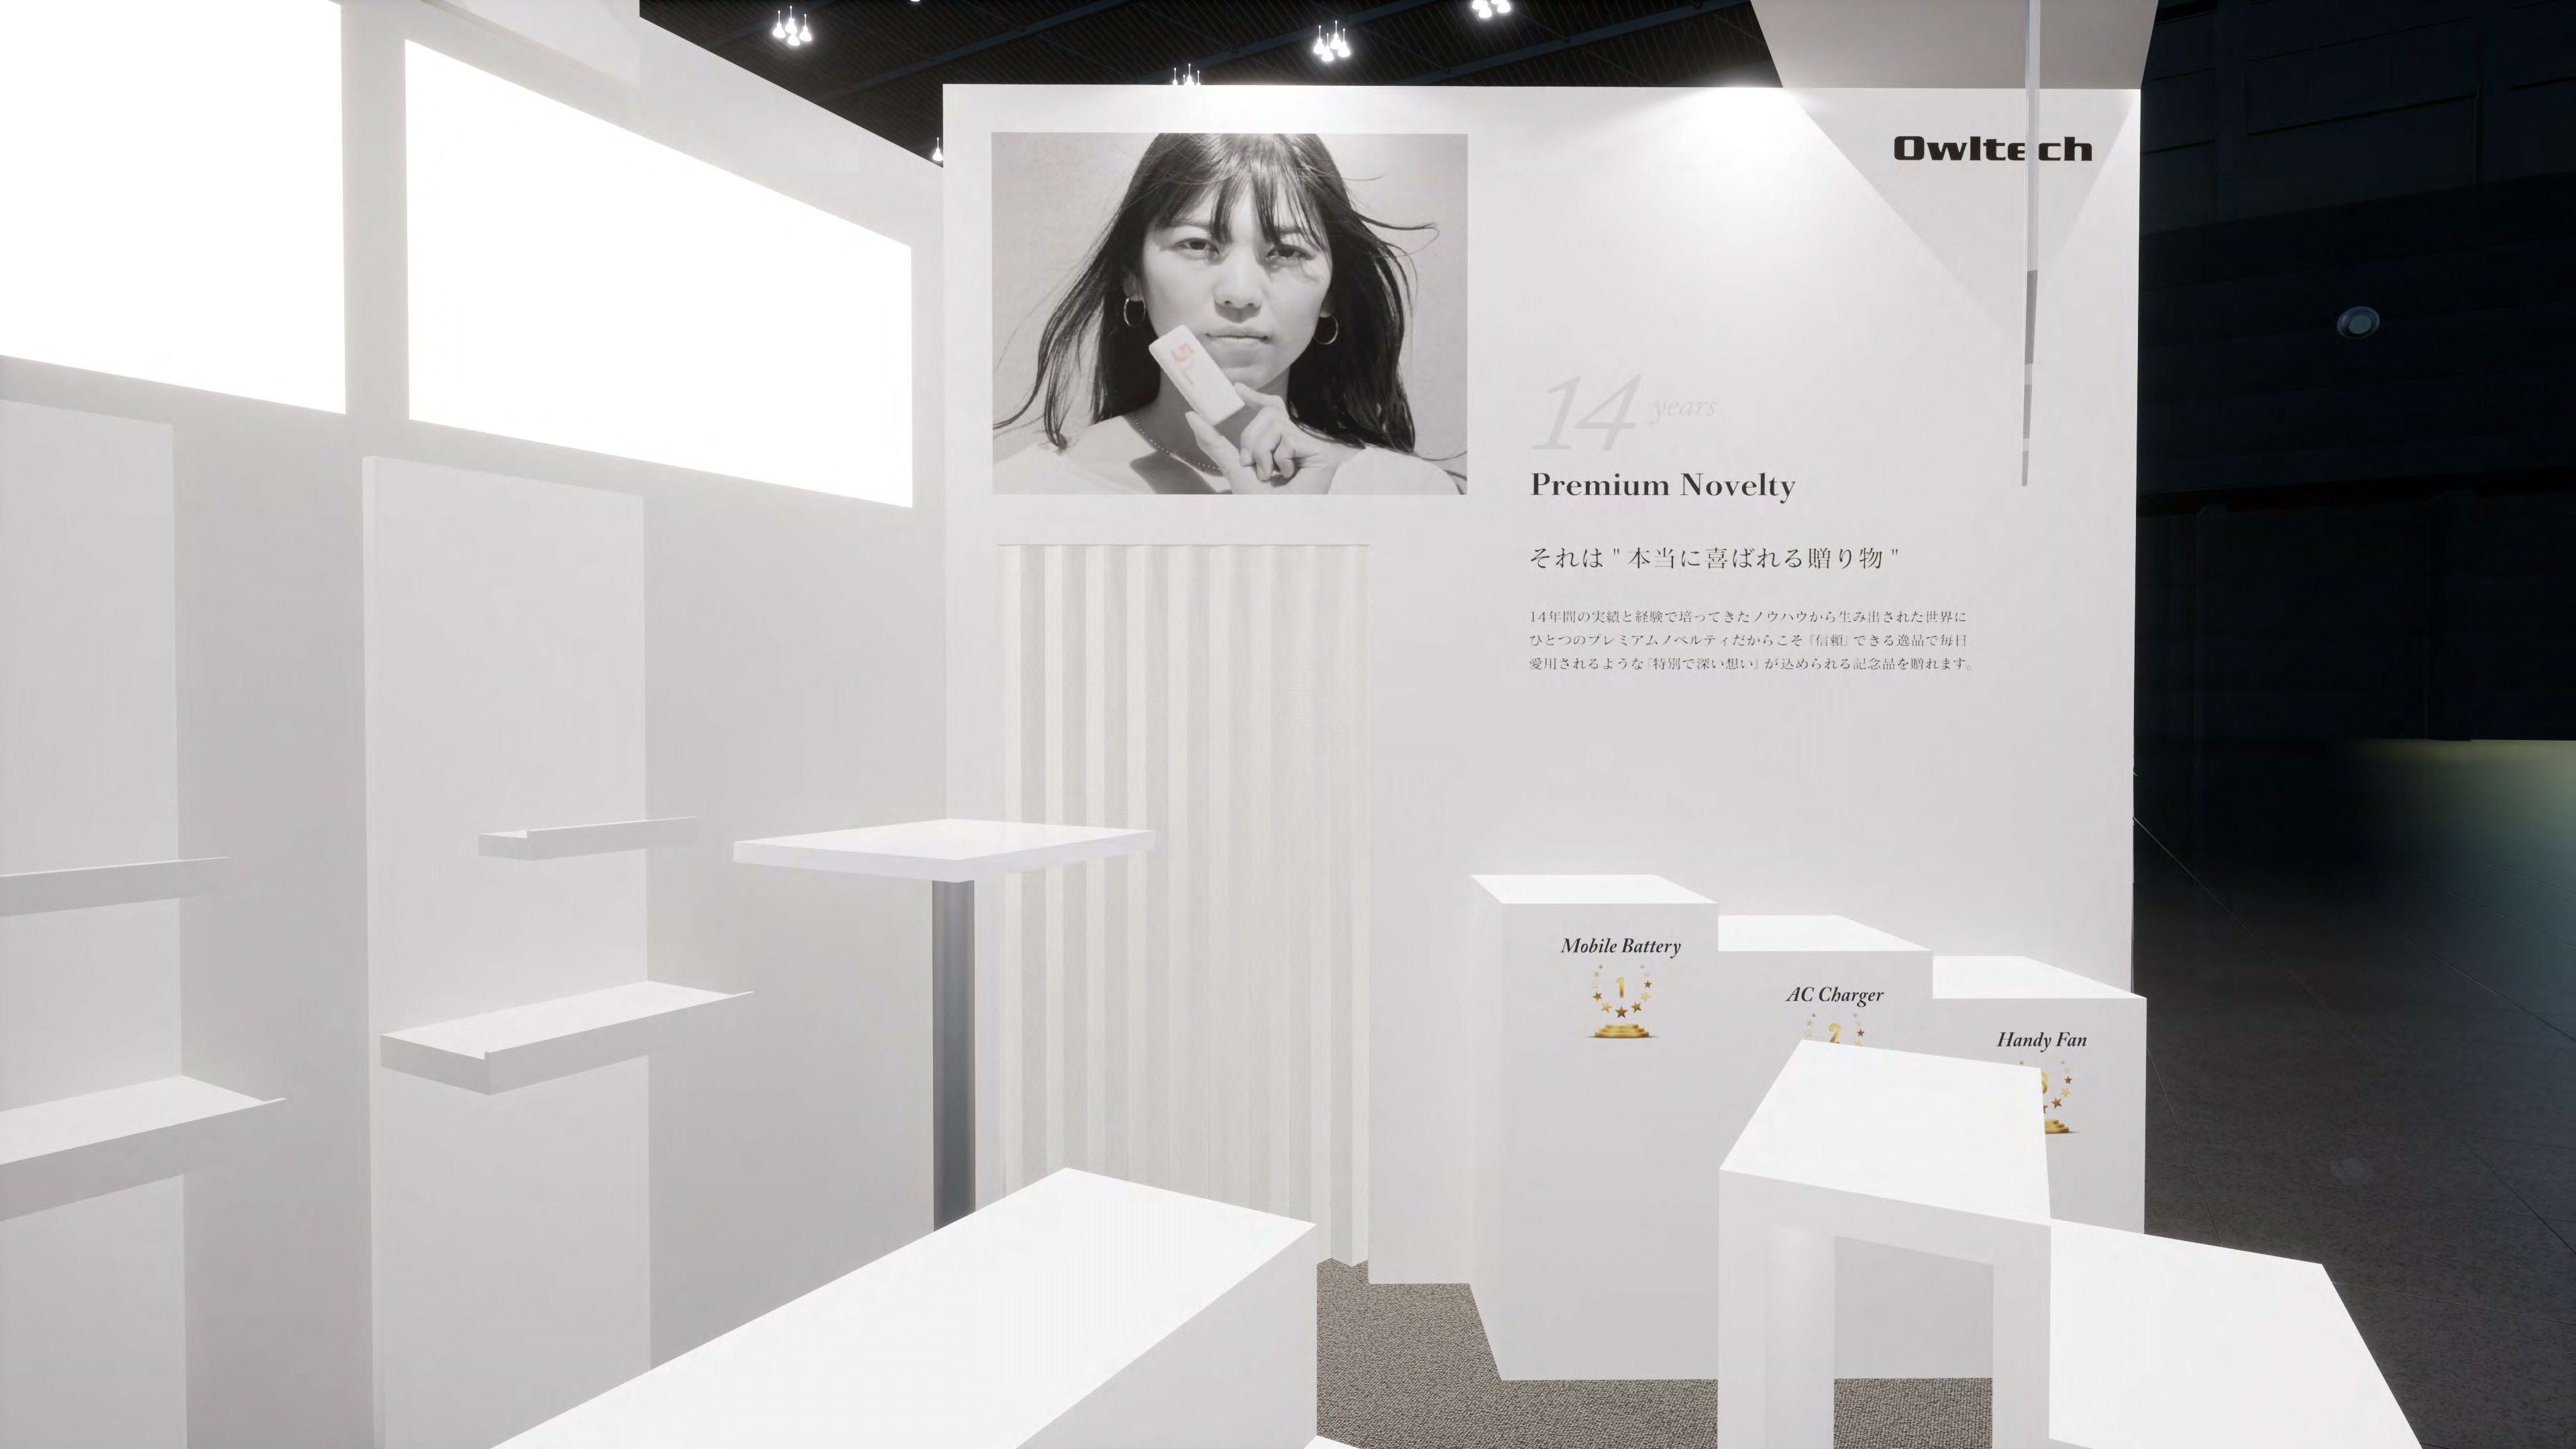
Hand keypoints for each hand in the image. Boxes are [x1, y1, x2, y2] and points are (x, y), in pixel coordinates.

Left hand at [1183, 383, 1357, 494]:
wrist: (1279, 527)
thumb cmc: (1260, 508)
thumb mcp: (1234, 469)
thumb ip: (1215, 443)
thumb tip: (1191, 415)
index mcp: (1278, 445)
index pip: (1271, 410)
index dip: (1256, 397)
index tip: (1237, 389)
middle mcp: (1296, 443)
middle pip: (1267, 414)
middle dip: (1251, 440)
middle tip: (1254, 467)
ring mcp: (1310, 446)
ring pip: (1275, 424)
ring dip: (1263, 453)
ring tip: (1271, 476)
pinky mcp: (1321, 452)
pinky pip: (1288, 439)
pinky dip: (1279, 460)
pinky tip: (1289, 477)